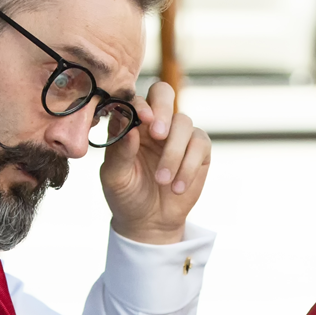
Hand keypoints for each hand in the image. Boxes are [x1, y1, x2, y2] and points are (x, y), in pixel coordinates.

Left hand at [101, 81, 210, 243]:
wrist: (149, 221)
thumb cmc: (126, 195)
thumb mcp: (115, 177)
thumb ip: (120, 151)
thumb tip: (129, 126)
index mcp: (131, 123)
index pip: (136, 99)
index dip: (141, 104)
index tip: (143, 120)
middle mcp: (155, 123)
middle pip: (164, 93)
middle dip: (163, 110)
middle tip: (159, 135)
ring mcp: (179, 134)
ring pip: (184, 123)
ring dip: (174, 153)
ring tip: (163, 181)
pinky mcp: (199, 150)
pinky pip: (200, 145)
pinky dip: (189, 166)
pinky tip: (177, 187)